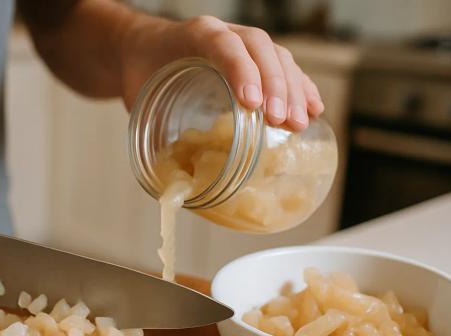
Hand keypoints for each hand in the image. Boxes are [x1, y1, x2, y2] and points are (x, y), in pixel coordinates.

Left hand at [120, 15, 323, 129]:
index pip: (224, 46)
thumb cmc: (141, 73)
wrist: (141, 48)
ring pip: (277, 57)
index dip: (241, 71)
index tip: (251, 104)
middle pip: (260, 49)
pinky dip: (300, 87)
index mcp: (194, 34)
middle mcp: (224, 32)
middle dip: (275, 85)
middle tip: (282, 122)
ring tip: (300, 123)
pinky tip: (313, 108)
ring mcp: (242, 42)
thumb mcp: (137, 93)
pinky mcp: (253, 58)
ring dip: (293, 90)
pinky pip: (283, 67)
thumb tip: (171, 187)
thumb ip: (152, 127)